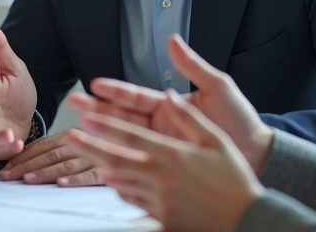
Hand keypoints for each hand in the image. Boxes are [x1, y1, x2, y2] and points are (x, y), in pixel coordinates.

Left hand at [0, 131, 100, 185]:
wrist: (133, 139)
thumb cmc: (99, 143)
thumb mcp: (76, 140)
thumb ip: (55, 147)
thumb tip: (26, 156)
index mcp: (69, 135)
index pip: (41, 147)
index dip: (22, 157)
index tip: (6, 167)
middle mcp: (80, 144)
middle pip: (48, 156)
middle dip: (26, 167)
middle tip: (8, 176)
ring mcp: (93, 157)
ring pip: (65, 165)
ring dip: (45, 172)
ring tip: (29, 179)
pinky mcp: (106, 171)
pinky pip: (90, 176)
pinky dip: (76, 179)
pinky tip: (63, 183)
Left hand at [66, 91, 262, 230]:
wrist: (246, 218)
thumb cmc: (234, 178)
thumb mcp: (216, 140)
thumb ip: (190, 117)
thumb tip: (171, 96)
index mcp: (174, 155)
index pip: (131, 136)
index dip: (105, 126)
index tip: (86, 117)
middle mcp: (162, 177)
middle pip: (116, 159)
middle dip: (90, 147)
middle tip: (70, 137)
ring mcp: (160, 200)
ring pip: (121, 181)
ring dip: (100, 167)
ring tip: (84, 156)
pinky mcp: (162, 217)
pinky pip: (133, 200)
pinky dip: (120, 189)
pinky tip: (112, 181)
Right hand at [67, 35, 273, 172]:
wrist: (259, 157)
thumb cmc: (241, 122)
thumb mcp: (218, 89)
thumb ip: (193, 66)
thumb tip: (173, 40)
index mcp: (169, 106)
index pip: (135, 97)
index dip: (115, 91)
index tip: (95, 85)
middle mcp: (160, 126)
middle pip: (121, 118)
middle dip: (96, 111)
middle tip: (73, 105)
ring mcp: (160, 147)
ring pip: (122, 141)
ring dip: (100, 137)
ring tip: (79, 133)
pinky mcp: (164, 168)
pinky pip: (135, 165)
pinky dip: (117, 164)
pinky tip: (100, 162)